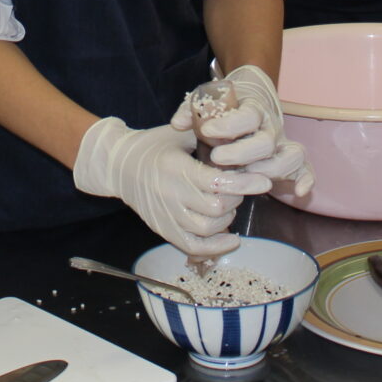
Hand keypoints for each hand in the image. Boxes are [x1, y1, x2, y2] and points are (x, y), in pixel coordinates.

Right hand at [73, 117, 269, 256]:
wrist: (118, 165)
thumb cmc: (154, 145)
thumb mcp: (181, 133)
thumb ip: (209, 139)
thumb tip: (244, 142)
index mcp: (175, 168)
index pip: (216, 183)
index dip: (244, 184)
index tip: (263, 181)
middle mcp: (169, 195)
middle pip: (216, 208)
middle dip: (236, 197)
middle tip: (237, 186)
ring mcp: (165, 216)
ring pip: (207, 228)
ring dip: (226, 218)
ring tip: (227, 204)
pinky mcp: (163, 230)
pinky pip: (193, 247)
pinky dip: (216, 247)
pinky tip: (231, 238)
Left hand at [170, 65, 312, 197]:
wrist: (252, 98)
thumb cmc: (227, 105)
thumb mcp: (209, 100)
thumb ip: (192, 110)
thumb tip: (177, 123)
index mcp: (253, 109)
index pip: (246, 116)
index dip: (229, 125)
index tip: (207, 131)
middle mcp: (271, 127)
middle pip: (266, 141)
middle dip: (242, 153)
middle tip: (216, 158)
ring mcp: (283, 143)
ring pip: (290, 155)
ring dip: (269, 170)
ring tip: (244, 177)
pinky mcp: (289, 158)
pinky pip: (305, 168)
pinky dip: (306, 180)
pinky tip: (298, 193)